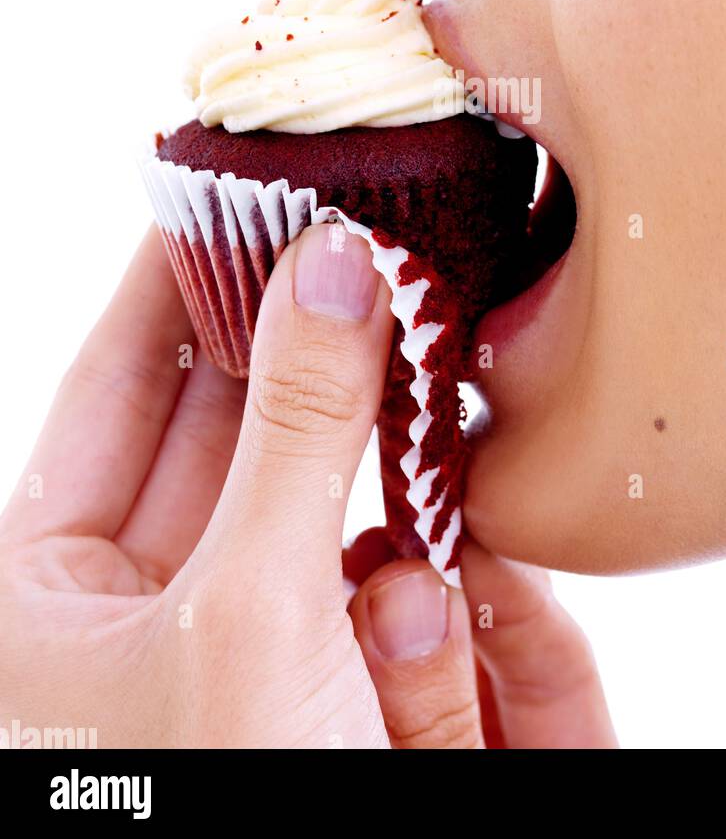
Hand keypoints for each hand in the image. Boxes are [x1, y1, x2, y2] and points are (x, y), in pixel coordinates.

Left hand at [0, 225, 613, 747]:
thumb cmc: (220, 808)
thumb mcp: (245, 617)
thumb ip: (295, 428)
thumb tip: (329, 262)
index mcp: (49, 594)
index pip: (118, 383)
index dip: (173, 275)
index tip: (229, 179)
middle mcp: (147, 613)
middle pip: (239, 429)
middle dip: (308, 361)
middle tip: (367, 255)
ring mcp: (261, 649)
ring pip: (341, 508)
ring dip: (387, 510)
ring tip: (410, 532)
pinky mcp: (358, 686)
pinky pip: (409, 585)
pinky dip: (438, 594)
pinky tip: (447, 618)